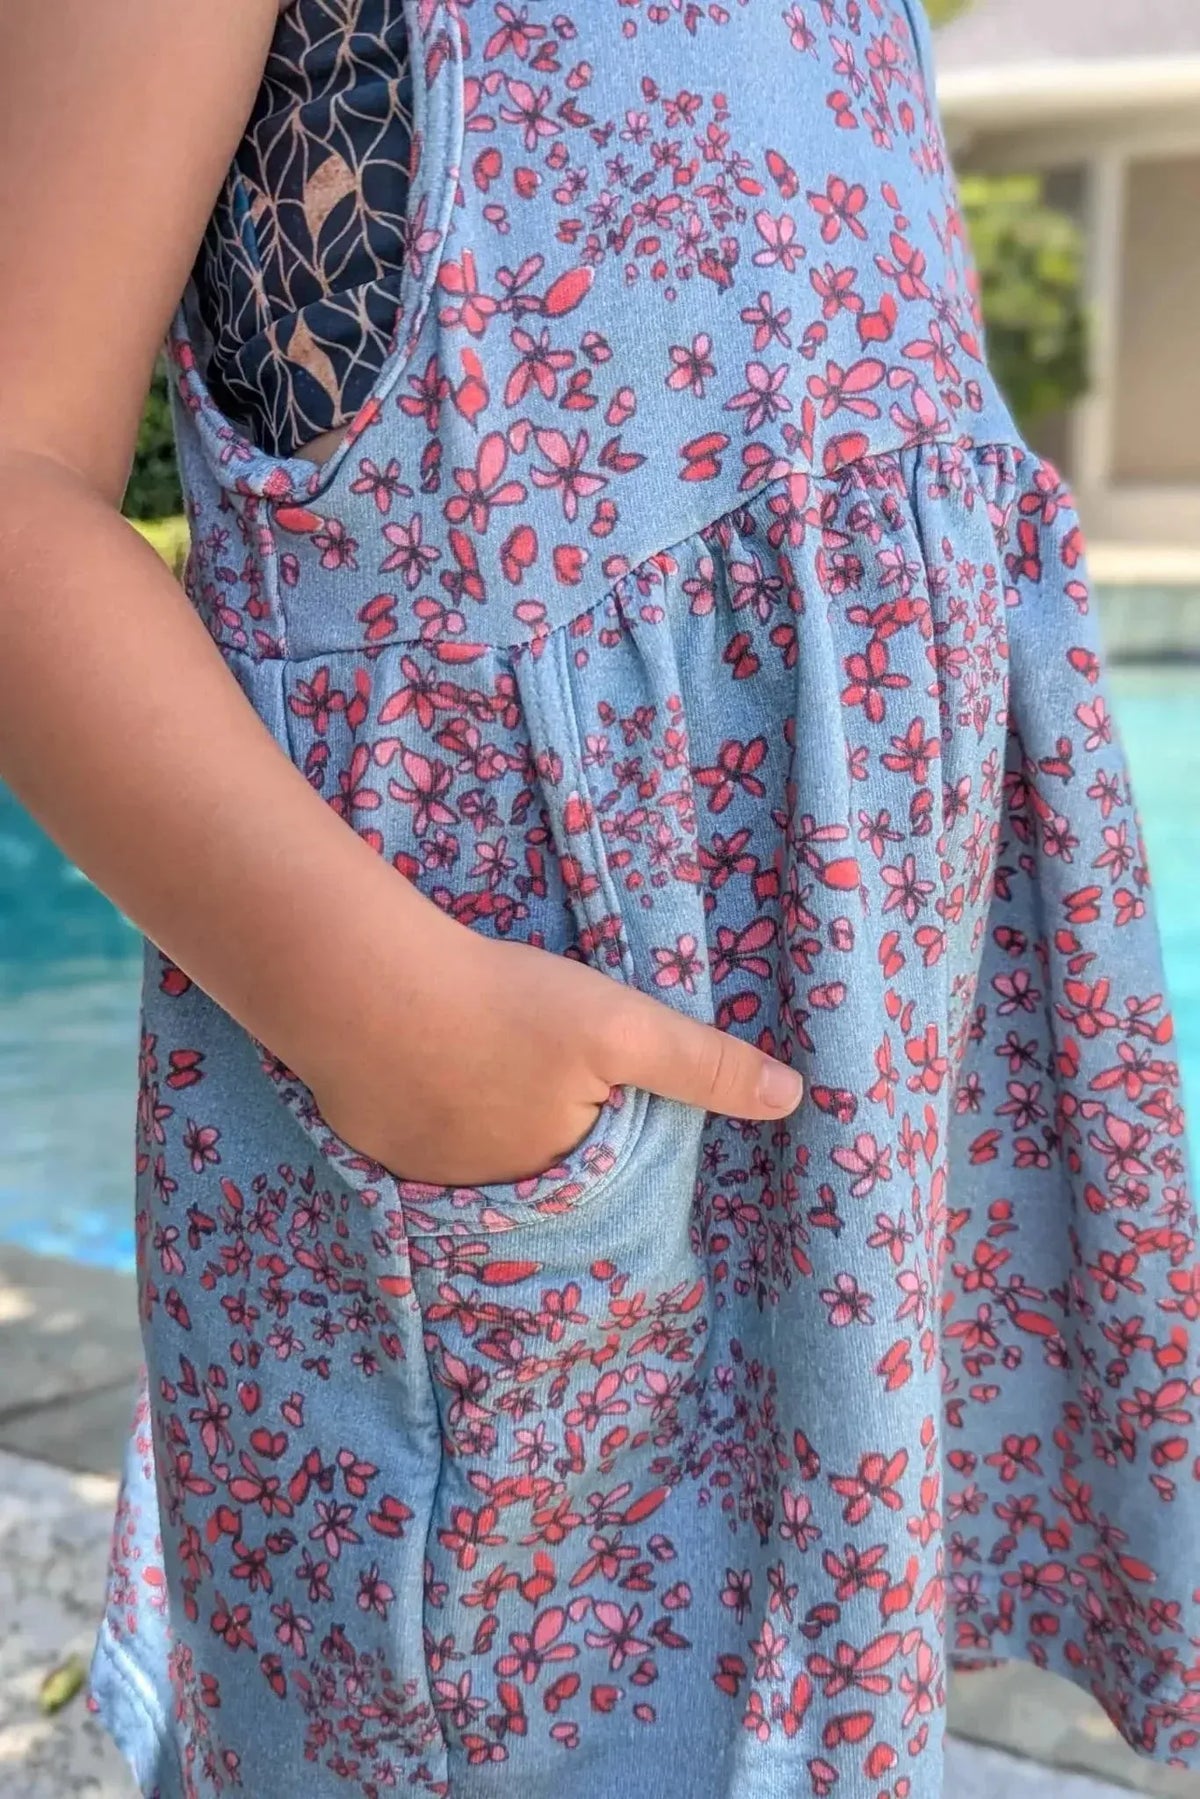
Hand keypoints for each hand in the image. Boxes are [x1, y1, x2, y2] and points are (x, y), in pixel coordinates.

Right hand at [307, 910, 803, 1188]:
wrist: (362, 986)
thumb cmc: (502, 1005)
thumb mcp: (621, 1027)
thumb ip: (702, 1065)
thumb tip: (793, 1101)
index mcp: (560, 1181)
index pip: (609, 1173)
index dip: (613, 1128)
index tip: (599, 1085)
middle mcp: (494, 1204)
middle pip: (543, 1169)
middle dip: (548, 1130)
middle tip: (533, 1065)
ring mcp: (425, 1184)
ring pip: (482, 1159)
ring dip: (489, 1123)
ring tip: (487, 1062)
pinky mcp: (376, 1150)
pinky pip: (424, 1143)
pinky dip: (434, 1112)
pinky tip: (431, 1067)